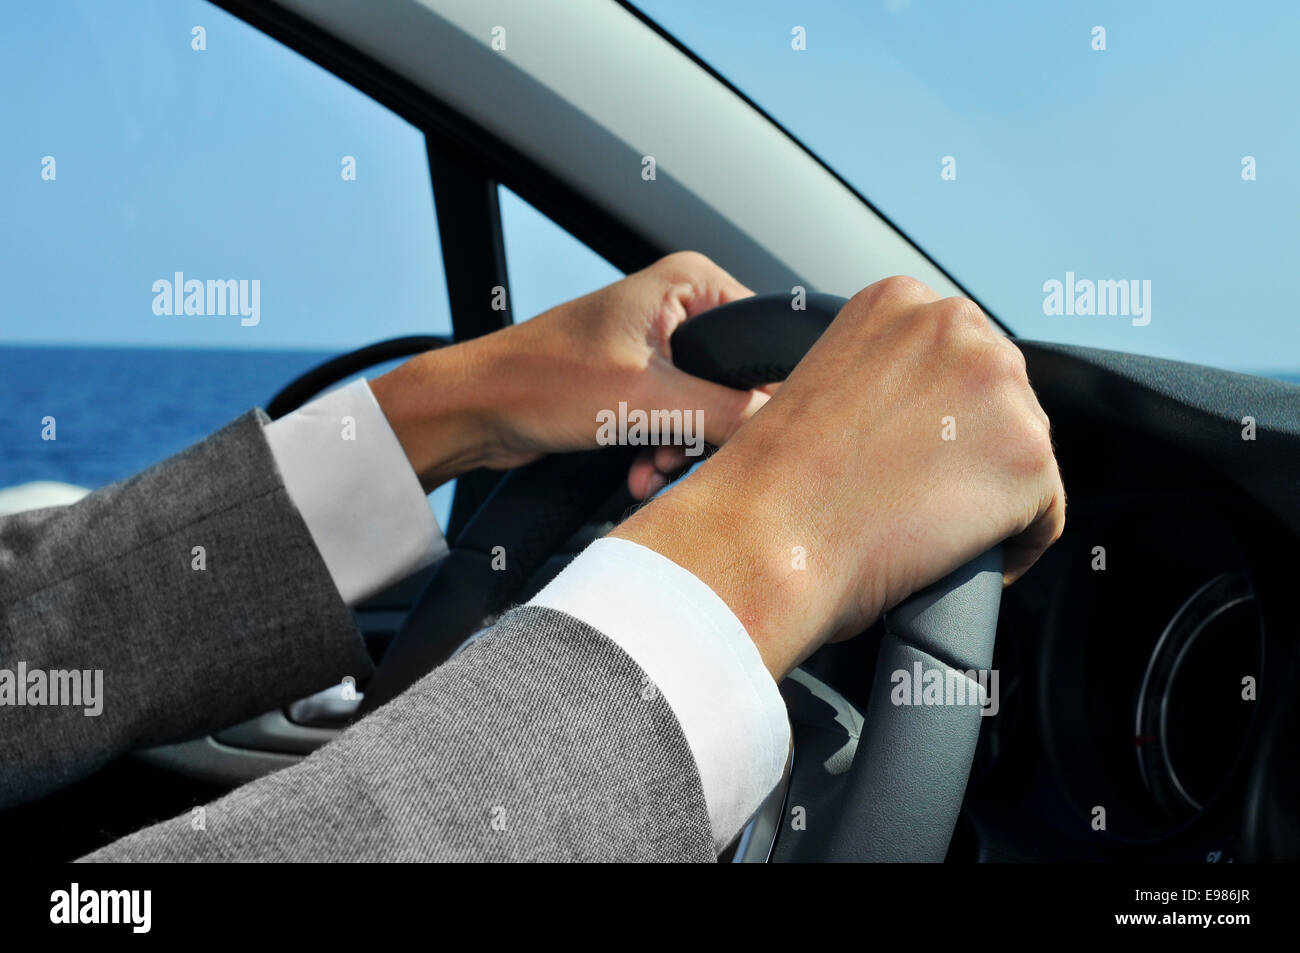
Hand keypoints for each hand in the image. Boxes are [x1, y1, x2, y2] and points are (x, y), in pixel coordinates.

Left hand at [370, 252, 767, 495]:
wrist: (476, 408)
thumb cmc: (539, 379)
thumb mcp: (645, 399)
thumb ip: (722, 411)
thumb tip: (778, 424)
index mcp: (690, 283)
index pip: (761, 337)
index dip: (760, 391)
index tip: (746, 430)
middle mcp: (677, 306)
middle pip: (736, 380)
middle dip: (710, 430)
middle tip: (681, 454)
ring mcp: (658, 346)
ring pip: (706, 409)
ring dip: (683, 449)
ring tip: (652, 468)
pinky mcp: (638, 382)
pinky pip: (676, 421)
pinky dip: (662, 451)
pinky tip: (640, 473)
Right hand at [612, 276, 1065, 679]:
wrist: (766, 537)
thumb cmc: (772, 483)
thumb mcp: (824, 384)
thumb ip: (886, 378)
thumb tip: (926, 419)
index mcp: (900, 302)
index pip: (959, 358)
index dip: (939, 418)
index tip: (911, 455)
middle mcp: (958, 327)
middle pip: (1001, 398)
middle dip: (971, 451)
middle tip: (920, 500)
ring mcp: (1002, 390)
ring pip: (1026, 456)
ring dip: (991, 497)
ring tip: (931, 531)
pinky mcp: (1030, 460)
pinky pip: (1045, 518)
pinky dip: (1012, 548)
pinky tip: (957, 558)